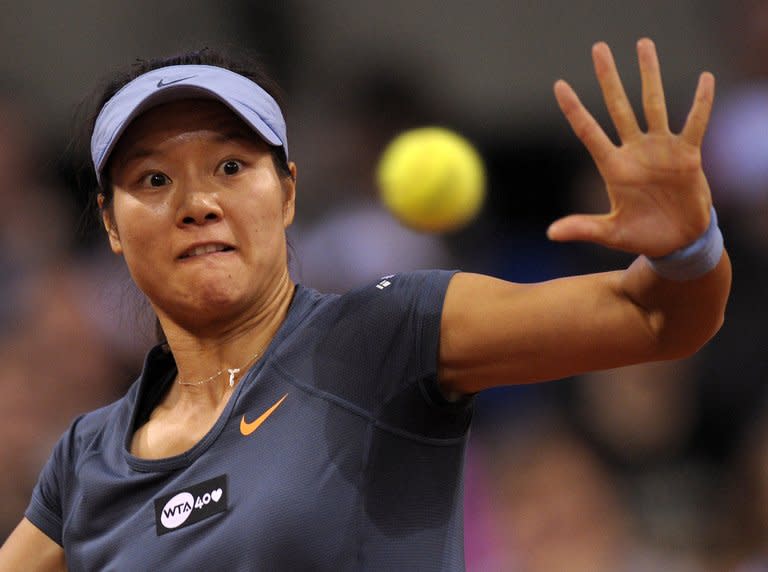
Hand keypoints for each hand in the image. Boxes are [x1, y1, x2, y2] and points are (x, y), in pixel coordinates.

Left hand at [548, 38, 714, 257]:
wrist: (677, 242)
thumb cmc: (642, 236)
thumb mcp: (611, 233)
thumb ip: (583, 227)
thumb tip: (551, 233)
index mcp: (613, 168)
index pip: (588, 132)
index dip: (574, 109)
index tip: (559, 85)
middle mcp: (634, 151)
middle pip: (618, 107)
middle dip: (608, 78)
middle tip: (598, 48)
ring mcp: (660, 149)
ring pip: (653, 104)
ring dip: (649, 75)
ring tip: (643, 44)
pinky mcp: (687, 154)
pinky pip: (695, 123)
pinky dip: (700, 103)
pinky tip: (705, 79)